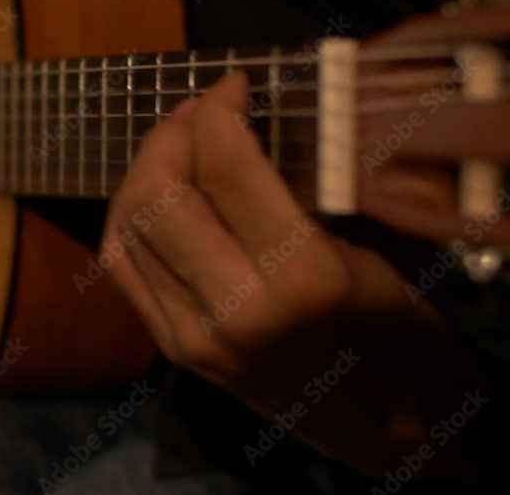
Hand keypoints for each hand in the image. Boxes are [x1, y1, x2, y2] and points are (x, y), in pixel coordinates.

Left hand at [103, 71, 496, 478]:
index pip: (225, 168)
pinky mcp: (171, 349)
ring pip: (127, 227)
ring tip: (175, 145)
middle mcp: (234, 310)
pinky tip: (150, 191)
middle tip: (198, 112)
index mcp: (300, 279)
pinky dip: (125, 215)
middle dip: (169, 135)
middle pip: (157, 195)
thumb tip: (240, 122)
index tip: (234, 85)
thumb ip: (300, 191)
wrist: (375, 423)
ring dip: (143, 169)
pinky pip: (120, 265)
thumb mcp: (368, 250)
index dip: (219, 108)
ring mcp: (191, 337)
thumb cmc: (389, 327)